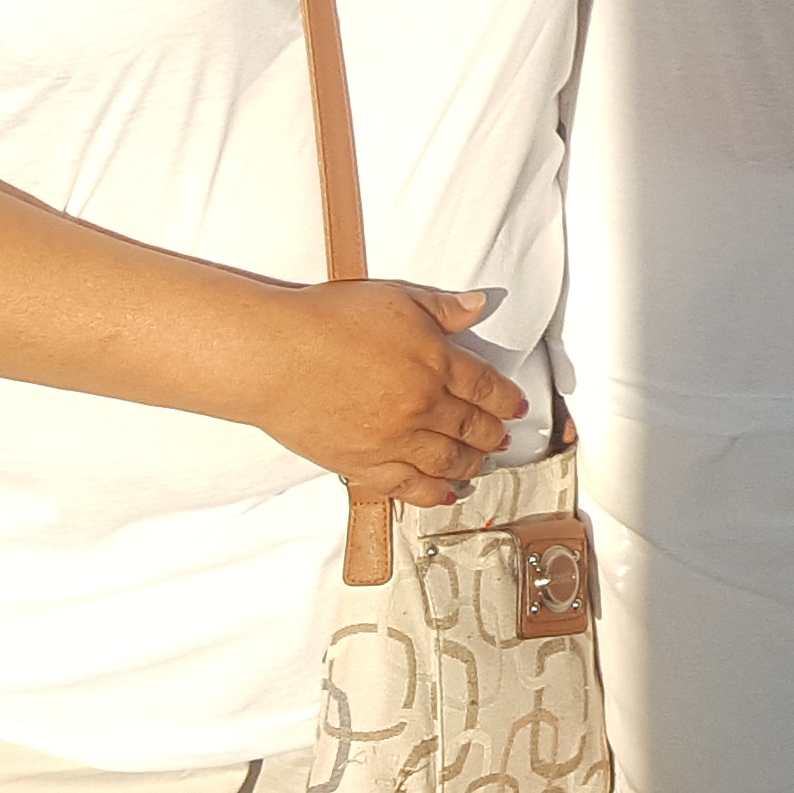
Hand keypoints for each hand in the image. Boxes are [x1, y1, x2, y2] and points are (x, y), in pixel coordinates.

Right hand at [239, 281, 527, 507]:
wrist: (276, 356)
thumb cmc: (327, 320)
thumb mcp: (394, 299)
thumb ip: (441, 308)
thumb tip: (477, 306)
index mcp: (436, 362)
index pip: (486, 387)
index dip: (507, 400)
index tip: (517, 408)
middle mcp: (423, 405)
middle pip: (473, 427)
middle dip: (493, 435)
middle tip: (503, 439)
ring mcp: (395, 439)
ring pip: (449, 461)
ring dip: (471, 465)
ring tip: (481, 465)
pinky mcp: (365, 464)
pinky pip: (410, 486)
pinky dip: (434, 493)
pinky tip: (446, 493)